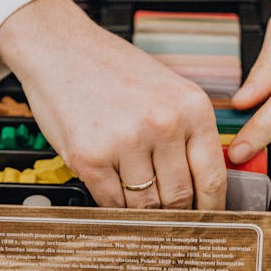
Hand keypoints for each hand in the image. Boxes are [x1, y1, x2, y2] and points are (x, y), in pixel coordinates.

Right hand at [0, 0, 226, 209]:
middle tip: (167, 220)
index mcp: (192, 107)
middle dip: (173, 214)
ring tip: (131, 195)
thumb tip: (200, 186)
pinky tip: (109, 189)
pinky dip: (112, 205)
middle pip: (179, 197)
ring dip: (140, 210)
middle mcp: (163, 124)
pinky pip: (110, 202)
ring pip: (145, 205)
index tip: (204, 221)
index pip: (212, 177)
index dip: (210, 209)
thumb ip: (187, 134)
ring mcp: (126, 142)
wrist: (58, 48)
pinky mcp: (90, 157)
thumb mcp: (167, 91)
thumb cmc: (110, 69)